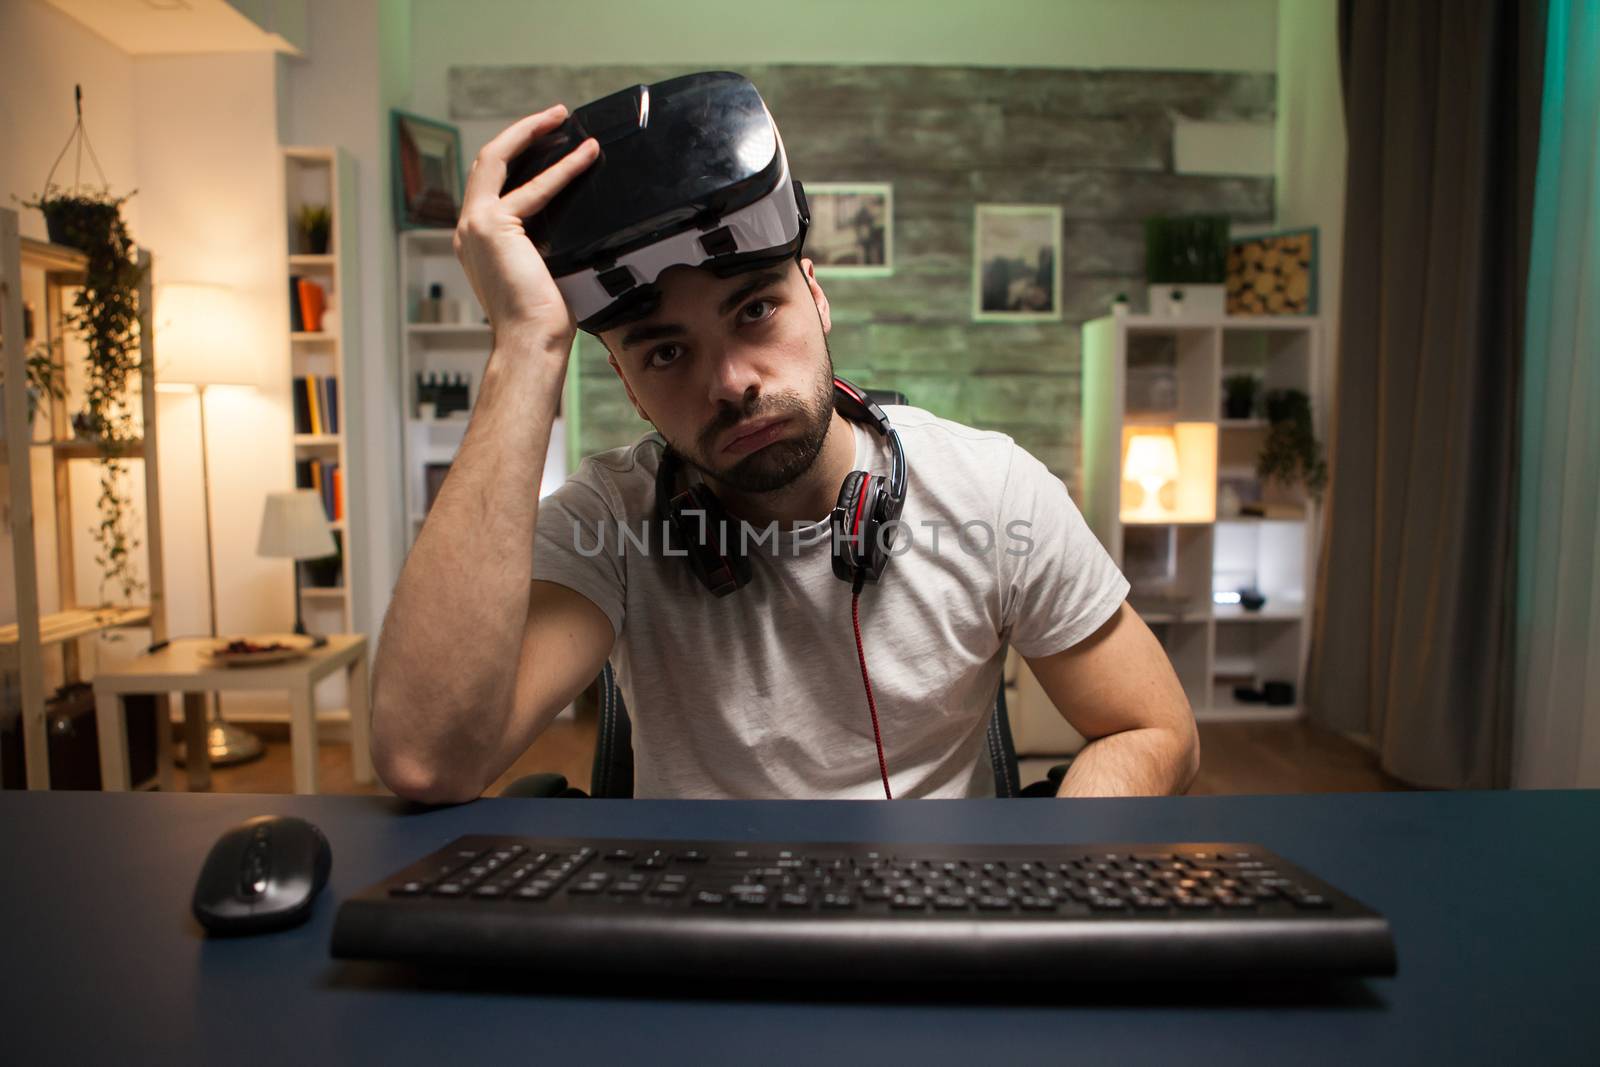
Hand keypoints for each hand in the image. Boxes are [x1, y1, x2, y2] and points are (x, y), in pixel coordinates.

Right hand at [454, 105, 599, 348]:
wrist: (531, 342)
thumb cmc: (542, 320)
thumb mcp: (543, 267)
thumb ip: (544, 239)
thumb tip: (573, 222)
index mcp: (478, 241)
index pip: (492, 184)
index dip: (516, 155)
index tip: (544, 141)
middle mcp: (469, 229)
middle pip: (487, 161)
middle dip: (520, 133)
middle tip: (554, 117)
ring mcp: (474, 225)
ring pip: (496, 159)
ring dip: (531, 133)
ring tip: (562, 118)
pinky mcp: (491, 226)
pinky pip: (532, 186)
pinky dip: (562, 168)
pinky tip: (585, 155)